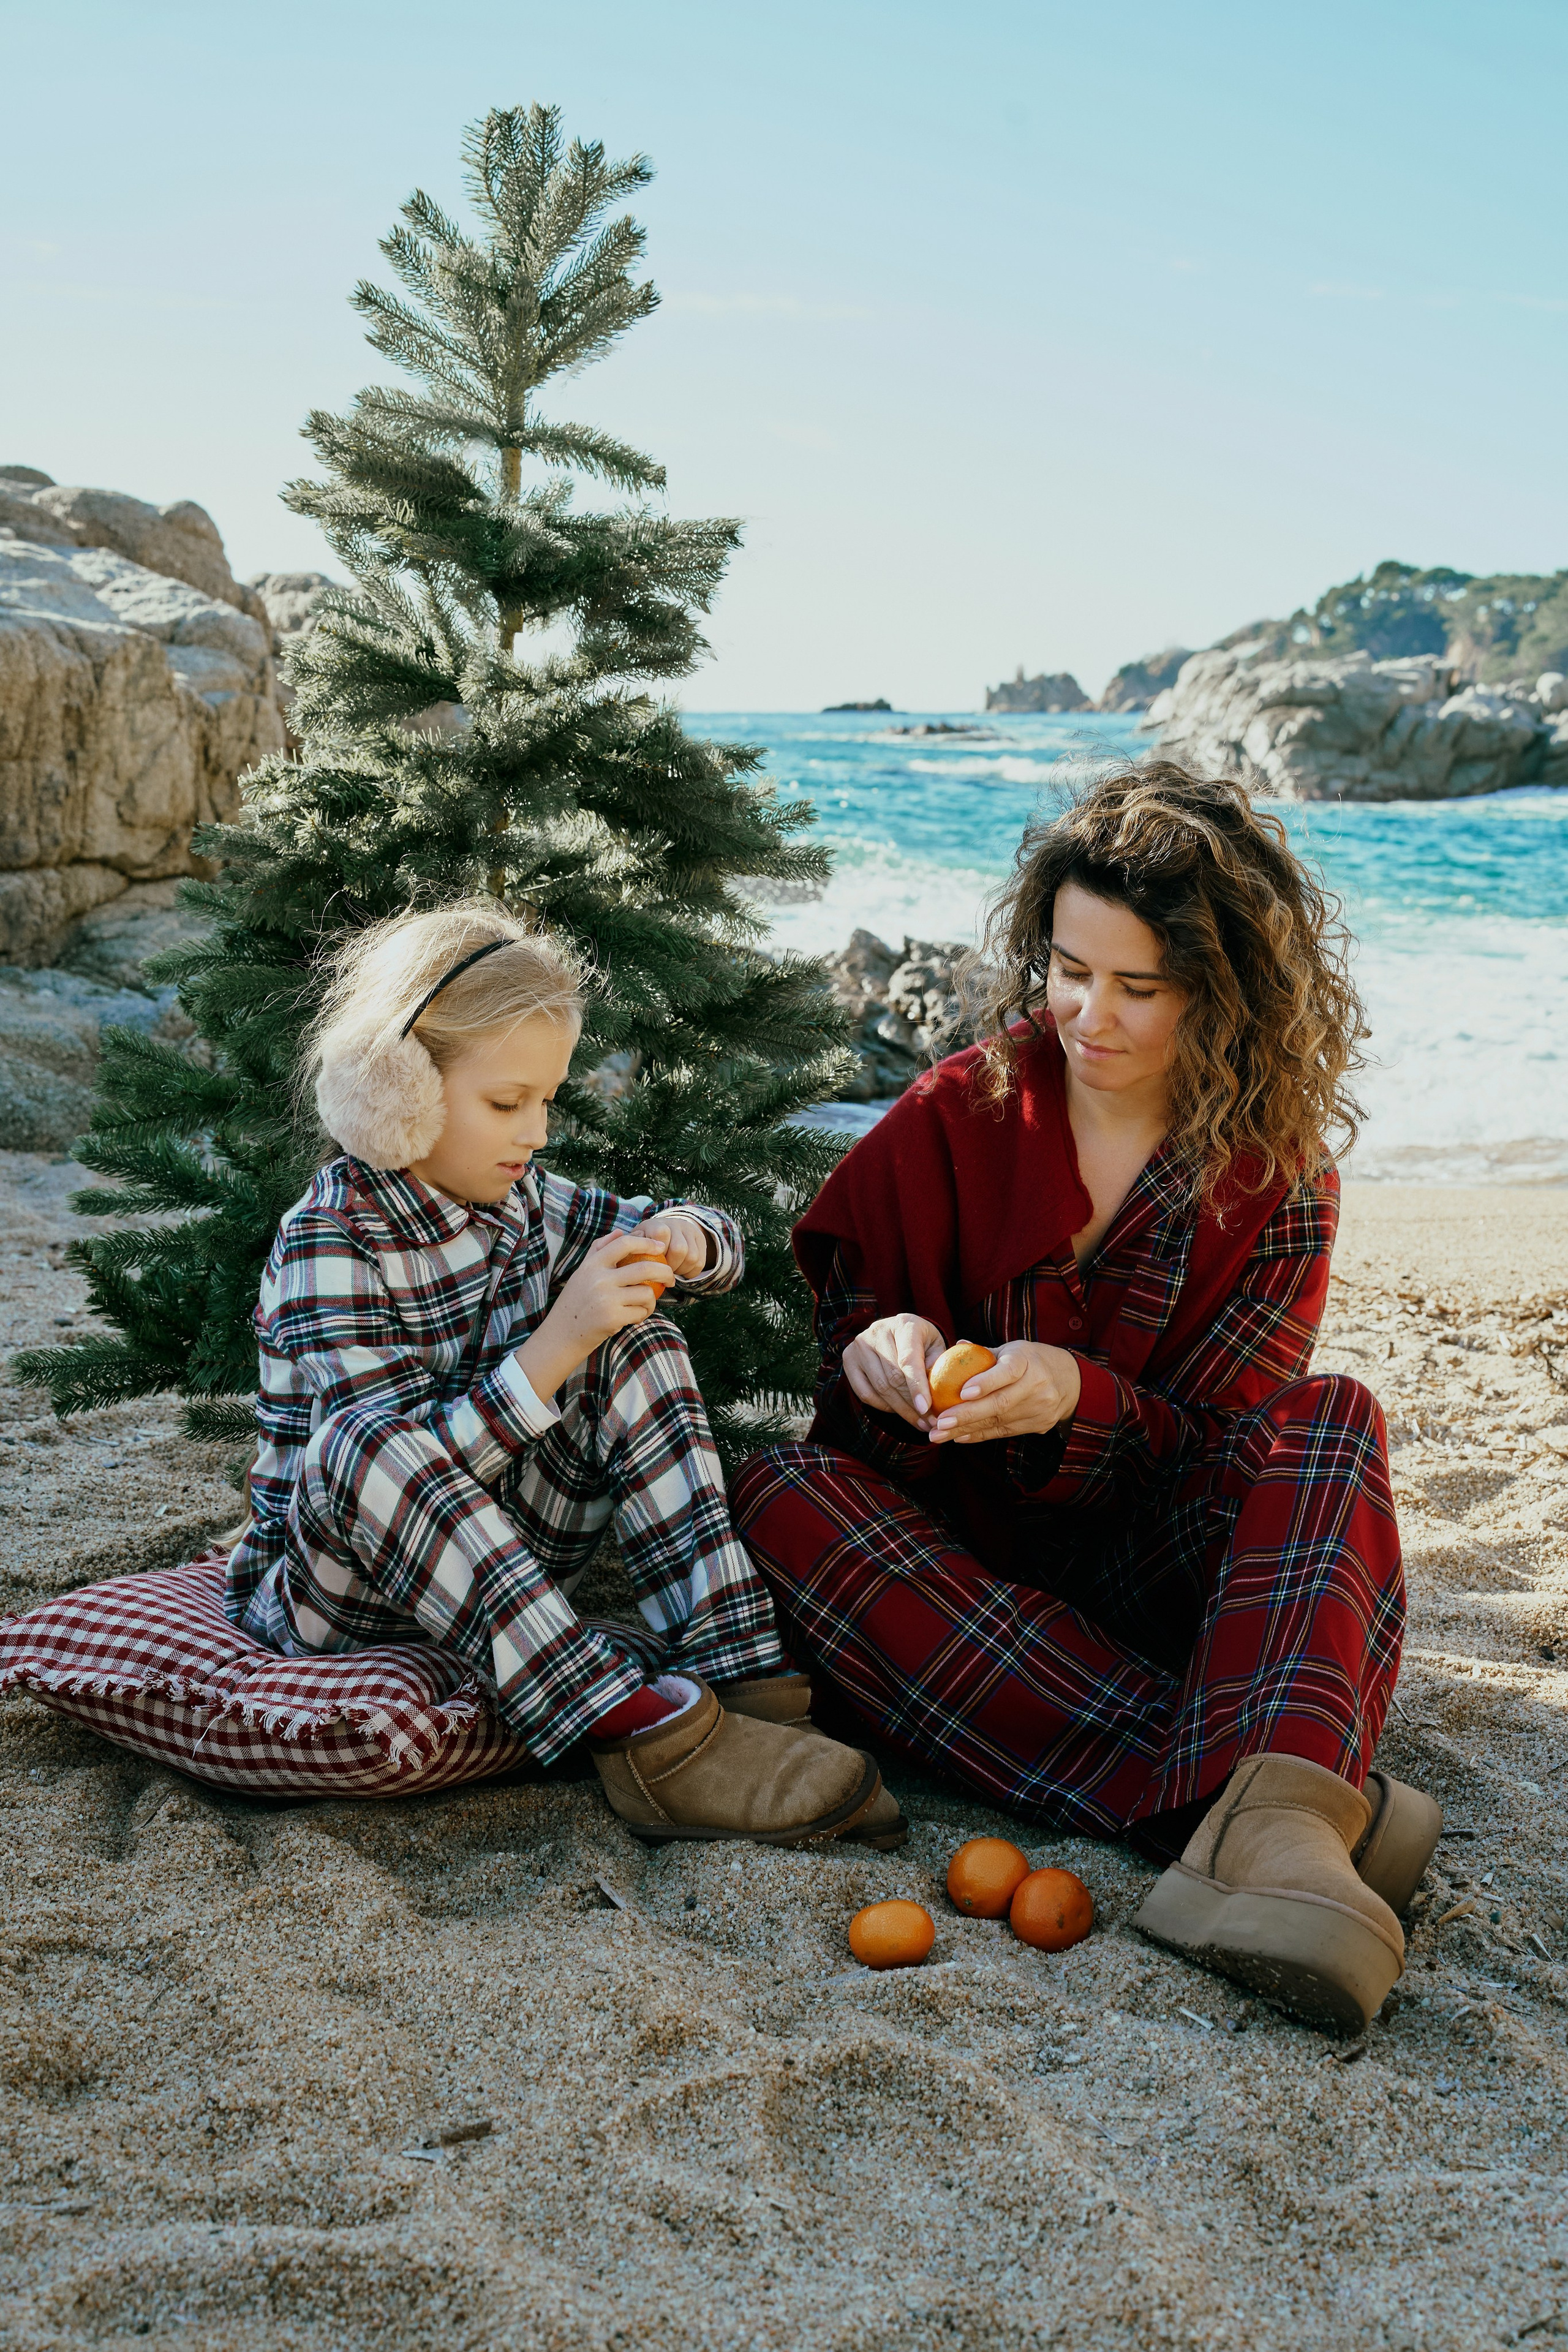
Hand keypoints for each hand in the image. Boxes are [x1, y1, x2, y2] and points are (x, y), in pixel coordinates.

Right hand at [516, 1230, 675, 1401]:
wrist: (561, 1334)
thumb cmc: (575, 1302)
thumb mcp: (582, 1272)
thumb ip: (598, 1250)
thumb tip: (619, 1231)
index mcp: (592, 1264)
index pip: (624, 1244)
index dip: (647, 1243)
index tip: (661, 1248)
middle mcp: (599, 1279)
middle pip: (645, 1268)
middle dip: (665, 1272)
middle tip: (671, 1278)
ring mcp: (606, 1299)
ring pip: (646, 1292)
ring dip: (652, 1300)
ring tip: (644, 1304)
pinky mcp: (612, 1318)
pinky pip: (641, 1312)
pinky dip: (643, 1314)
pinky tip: (634, 1316)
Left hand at [629, 1213, 709, 1280]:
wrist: (670, 1229)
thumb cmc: (645, 1241)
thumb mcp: (635, 1240)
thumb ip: (627, 1244)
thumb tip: (619, 1245)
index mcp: (657, 1223)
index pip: (661, 1235)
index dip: (659, 1252)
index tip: (651, 1264)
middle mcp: (676, 1224)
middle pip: (679, 1249)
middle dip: (671, 1266)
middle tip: (663, 1273)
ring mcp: (691, 1231)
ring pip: (692, 1257)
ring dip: (681, 1270)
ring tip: (671, 1273)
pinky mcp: (701, 1240)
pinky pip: (700, 1262)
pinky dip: (690, 1272)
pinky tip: (681, 1273)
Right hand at [841, 1314, 946, 1428]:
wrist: (897, 1331)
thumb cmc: (922, 1342)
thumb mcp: (936, 1347)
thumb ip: (938, 1365)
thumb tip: (936, 1390)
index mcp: (904, 1324)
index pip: (908, 1359)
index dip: (917, 1386)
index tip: (925, 1408)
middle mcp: (878, 1330)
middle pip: (894, 1377)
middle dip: (912, 1404)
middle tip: (930, 1422)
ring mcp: (860, 1344)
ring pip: (880, 1388)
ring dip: (901, 1410)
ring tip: (919, 1422)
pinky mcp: (849, 1359)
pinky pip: (864, 1393)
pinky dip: (883, 1407)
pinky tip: (898, 1410)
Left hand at [926, 1341, 1081, 1445]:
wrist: (1069, 1380)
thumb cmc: (1031, 1361)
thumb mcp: (1012, 1350)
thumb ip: (984, 1352)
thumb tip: (956, 1346)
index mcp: (1027, 1361)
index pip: (1007, 1372)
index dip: (986, 1382)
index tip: (962, 1392)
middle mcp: (1036, 1385)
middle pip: (1000, 1403)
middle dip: (966, 1415)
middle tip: (940, 1422)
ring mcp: (1039, 1408)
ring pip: (998, 1421)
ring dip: (966, 1430)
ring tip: (939, 1434)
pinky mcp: (1039, 1425)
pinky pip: (1004, 1432)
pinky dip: (979, 1435)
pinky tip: (959, 1437)